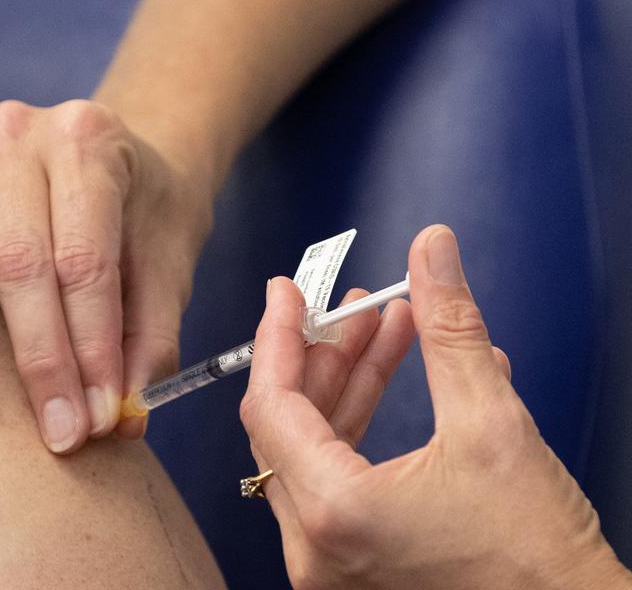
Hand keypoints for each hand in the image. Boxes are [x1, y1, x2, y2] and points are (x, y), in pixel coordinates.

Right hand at [0, 99, 212, 453]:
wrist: (110, 152)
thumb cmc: (139, 210)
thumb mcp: (167, 261)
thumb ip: (149, 336)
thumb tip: (123, 418)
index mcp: (87, 141)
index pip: (84, 259)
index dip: (92, 347)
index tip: (99, 418)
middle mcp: (16, 135)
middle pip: (16, 257)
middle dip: (39, 357)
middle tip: (55, 432)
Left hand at [240, 225, 630, 588]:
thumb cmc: (537, 551)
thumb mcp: (493, 423)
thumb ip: (450, 329)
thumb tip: (431, 249)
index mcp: (334, 510)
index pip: (271, 405)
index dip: (279, 338)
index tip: (288, 291)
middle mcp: (314, 546)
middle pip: (285, 426)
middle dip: (324, 355)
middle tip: (360, 306)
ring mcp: (327, 563)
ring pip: (310, 452)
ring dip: (346, 387)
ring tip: (391, 331)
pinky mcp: (348, 568)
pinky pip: (332, 483)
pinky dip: (356, 431)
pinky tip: (399, 378)